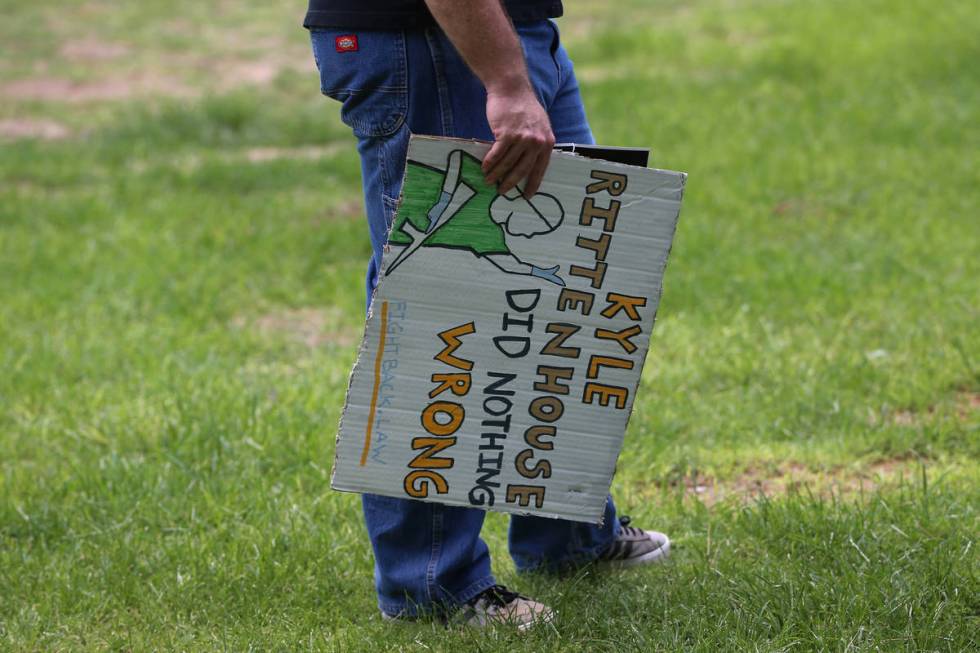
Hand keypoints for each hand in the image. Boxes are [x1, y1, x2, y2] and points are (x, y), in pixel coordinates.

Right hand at [482, 82, 554, 197]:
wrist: (512, 88)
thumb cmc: (523, 106)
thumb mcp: (539, 125)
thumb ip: (537, 142)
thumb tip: (529, 161)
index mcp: (547, 142)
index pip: (540, 169)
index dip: (532, 184)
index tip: (526, 196)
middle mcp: (537, 142)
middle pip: (522, 170)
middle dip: (511, 183)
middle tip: (502, 192)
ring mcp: (522, 138)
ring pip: (507, 163)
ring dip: (496, 174)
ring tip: (488, 181)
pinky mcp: (507, 134)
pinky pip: (497, 154)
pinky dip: (489, 163)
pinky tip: (484, 168)